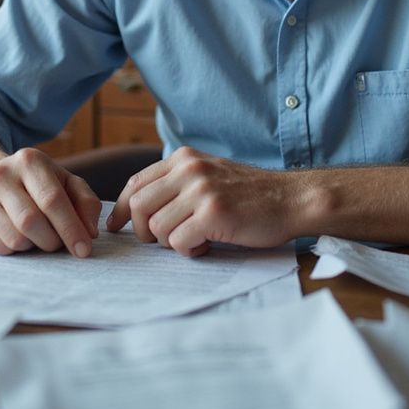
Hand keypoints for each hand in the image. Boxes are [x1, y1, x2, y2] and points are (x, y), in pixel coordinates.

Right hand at [0, 148, 100, 256]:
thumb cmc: (42, 185)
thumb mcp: (67, 183)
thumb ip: (86, 203)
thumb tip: (89, 232)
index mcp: (30, 161)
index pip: (52, 200)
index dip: (71, 228)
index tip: (84, 250)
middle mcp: (1, 174)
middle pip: (31, 221)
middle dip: (52, 241)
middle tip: (60, 244)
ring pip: (14, 238)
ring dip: (34, 246)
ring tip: (40, 236)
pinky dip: (16, 251)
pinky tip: (21, 237)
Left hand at [106, 146, 297, 255]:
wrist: (291, 199)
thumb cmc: (250, 194)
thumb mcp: (209, 174)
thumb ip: (178, 184)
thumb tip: (139, 209)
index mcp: (183, 158)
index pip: (136, 183)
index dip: (122, 209)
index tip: (117, 227)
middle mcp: (189, 169)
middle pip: (139, 207)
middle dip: (145, 231)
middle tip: (164, 240)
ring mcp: (201, 189)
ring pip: (158, 228)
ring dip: (173, 243)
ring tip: (197, 239)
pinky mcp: (213, 213)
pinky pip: (179, 242)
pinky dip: (190, 250)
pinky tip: (208, 244)